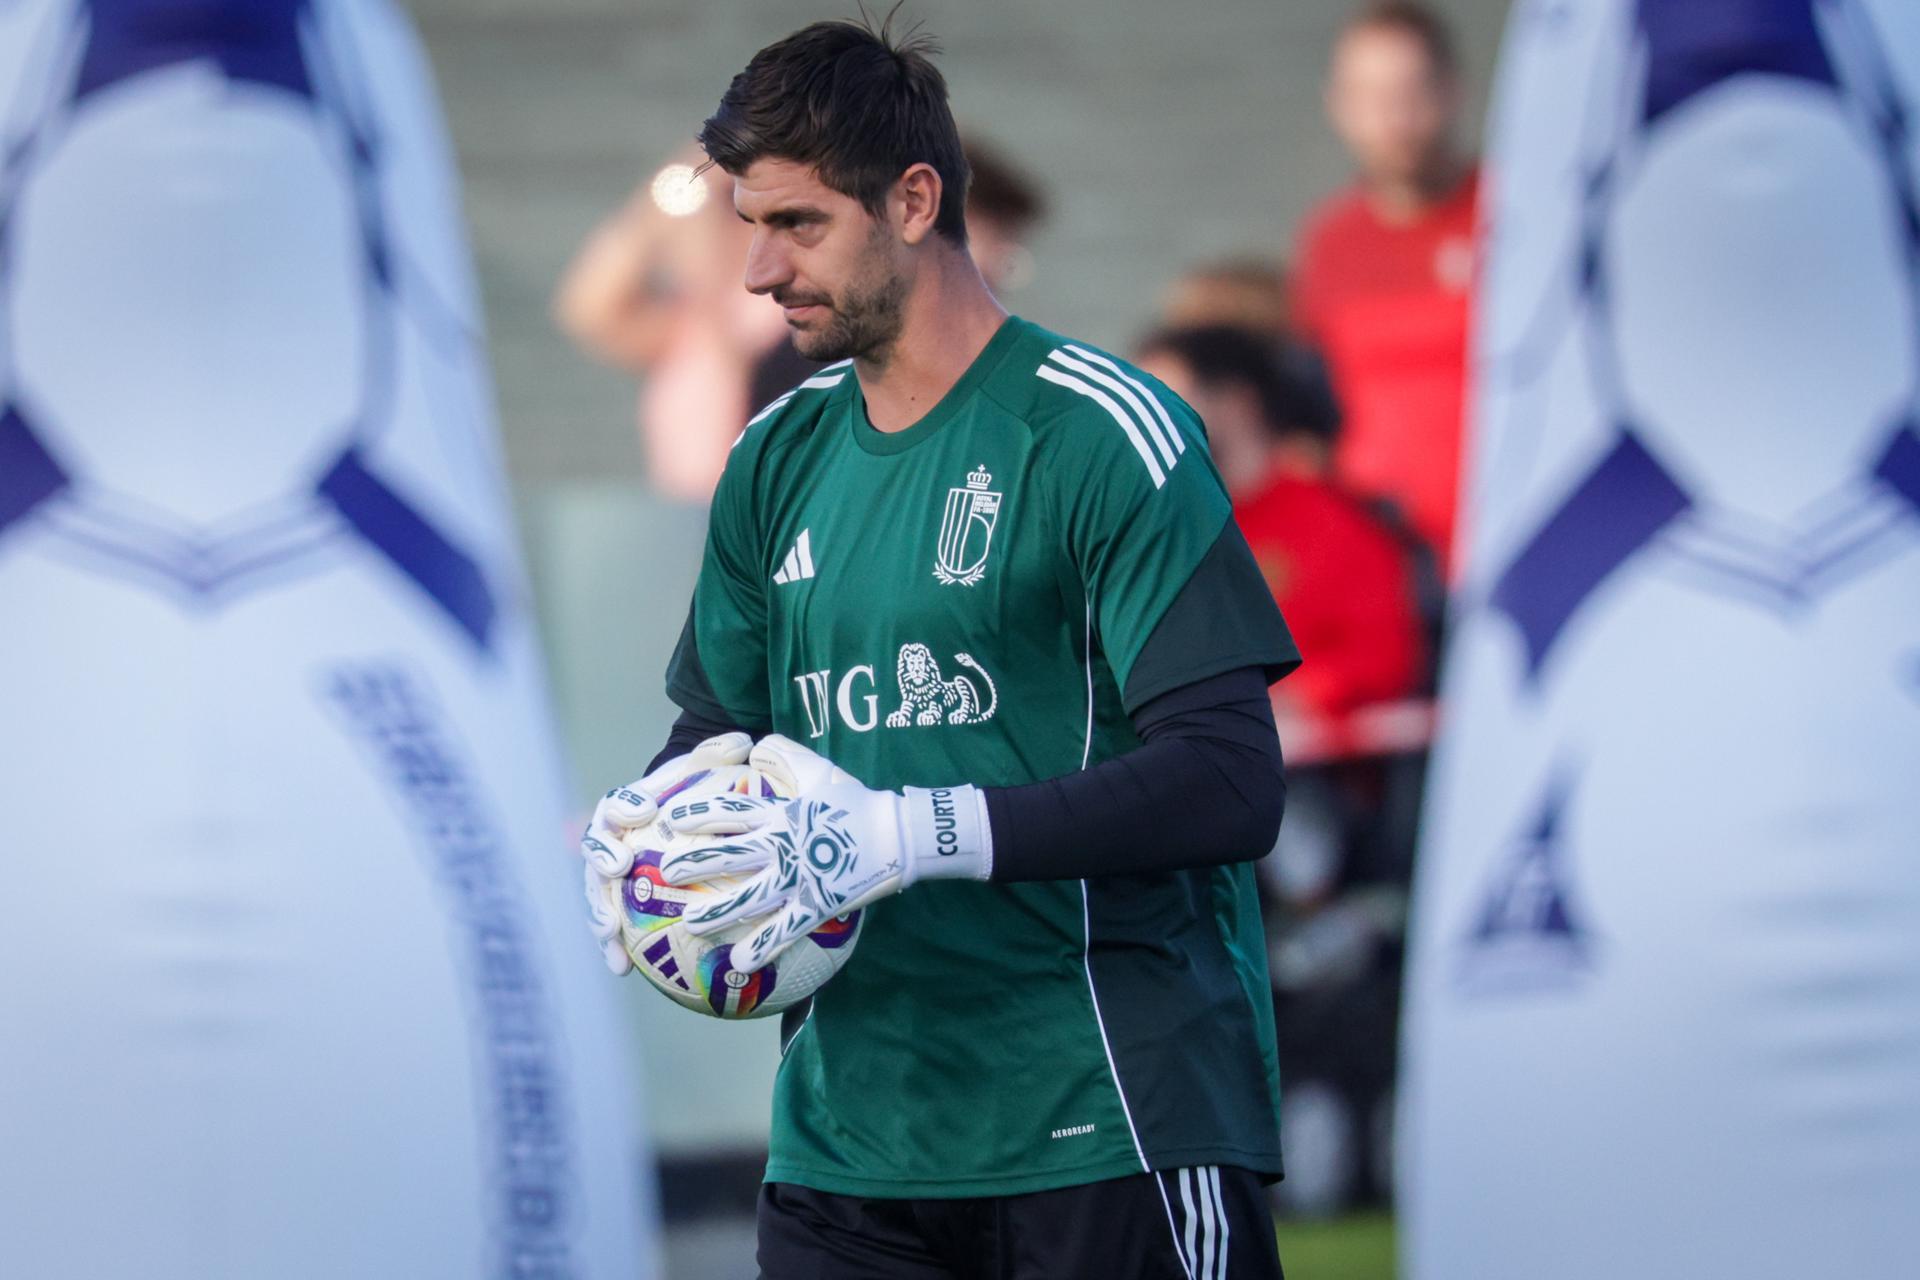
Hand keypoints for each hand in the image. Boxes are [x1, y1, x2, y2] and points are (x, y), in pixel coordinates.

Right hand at [579, 732, 752, 974]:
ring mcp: (609, 878)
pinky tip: (622, 970)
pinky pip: (613, 930)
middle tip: (617, 867)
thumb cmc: (694, 799)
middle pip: (596, 851)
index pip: (618, 804)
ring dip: (600, 912)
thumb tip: (744, 741)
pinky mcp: (618, 908)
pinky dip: (612, 949)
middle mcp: (611, 843)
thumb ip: (720, 755)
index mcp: (626, 809)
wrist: (680, 828)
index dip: (626, 805)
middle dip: (601, 858)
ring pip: (597, 895)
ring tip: (610, 931)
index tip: (643, 811)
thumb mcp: (708, 775)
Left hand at [659, 735, 992, 972]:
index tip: (667, 820)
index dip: (696, 815)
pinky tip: (739, 962)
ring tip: (689, 924)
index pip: (729, 811)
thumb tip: (758, 744)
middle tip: (664, 872)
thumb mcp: (821, 772)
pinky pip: (785, 928)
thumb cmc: (860, 803)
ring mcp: (799, 875)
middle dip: (692, 864)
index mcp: (781, 814)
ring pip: (749, 896)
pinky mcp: (818, 902)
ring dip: (717, 912)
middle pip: (728, 855)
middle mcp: (782, 844)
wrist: (899, 833)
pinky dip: (761, 946)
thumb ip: (788, 757)